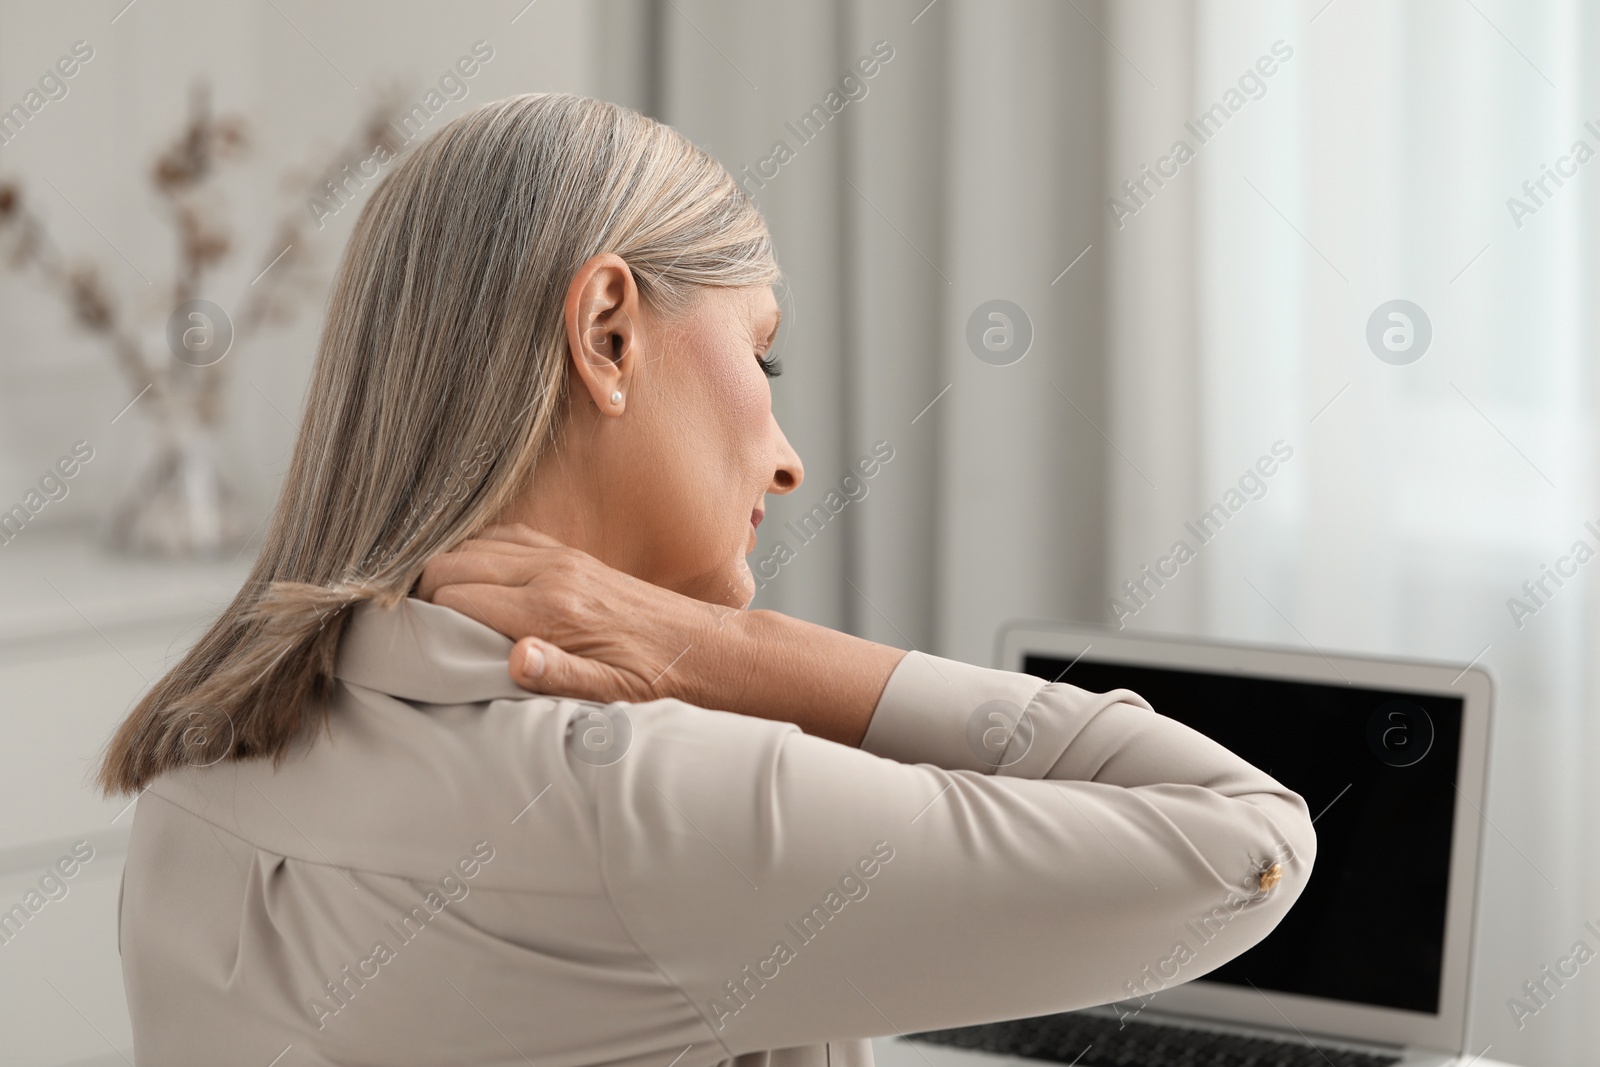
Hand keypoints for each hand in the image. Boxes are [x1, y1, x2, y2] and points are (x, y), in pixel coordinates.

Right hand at [417, 524, 904, 745]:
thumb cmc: (651, 676)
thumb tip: (515, 660)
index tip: (403, 641)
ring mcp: (558, 558)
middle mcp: (549, 574)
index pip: (454, 599)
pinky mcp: (568, 554)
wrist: (699, 645)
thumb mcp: (609, 691)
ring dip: (445, 569)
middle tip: (410, 625)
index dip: (420, 619)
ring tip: (431, 606)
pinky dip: (477, 553)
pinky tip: (473, 580)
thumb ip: (559, 674)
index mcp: (550, 609)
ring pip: (473, 544)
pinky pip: (505, 537)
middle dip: (419, 591)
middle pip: (451, 564)